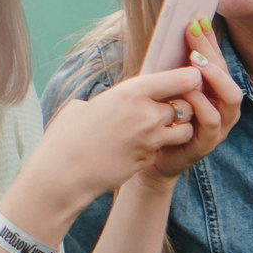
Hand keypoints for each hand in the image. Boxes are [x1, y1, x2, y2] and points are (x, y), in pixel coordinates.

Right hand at [29, 65, 216, 214]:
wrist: (62, 174)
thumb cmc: (67, 136)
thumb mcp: (87, 105)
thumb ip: (114, 99)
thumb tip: (121, 98)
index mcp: (132, 92)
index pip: (181, 79)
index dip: (190, 78)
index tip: (188, 79)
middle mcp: (147, 115)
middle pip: (187, 105)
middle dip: (182, 105)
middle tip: (169, 106)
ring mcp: (151, 140)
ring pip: (184, 130)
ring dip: (178, 128)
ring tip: (158, 128)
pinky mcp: (149, 160)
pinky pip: (164, 149)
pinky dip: (158, 147)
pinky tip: (139, 147)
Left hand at [148, 24, 243, 179]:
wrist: (148, 156)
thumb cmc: (158, 118)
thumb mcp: (165, 88)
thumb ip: (174, 68)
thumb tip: (175, 32)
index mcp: (214, 91)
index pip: (218, 60)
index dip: (209, 39)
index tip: (197, 18)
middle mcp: (223, 107)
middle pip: (227, 75)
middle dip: (211, 53)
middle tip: (193, 36)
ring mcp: (219, 126)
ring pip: (230, 99)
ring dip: (213, 78)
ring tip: (194, 64)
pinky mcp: (206, 144)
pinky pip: (213, 123)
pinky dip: (202, 106)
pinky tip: (188, 93)